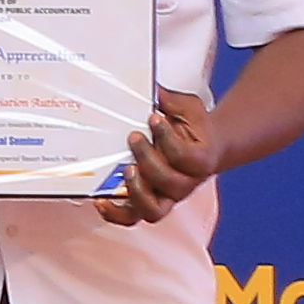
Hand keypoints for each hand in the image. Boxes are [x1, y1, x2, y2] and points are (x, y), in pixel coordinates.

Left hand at [105, 87, 216, 229]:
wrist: (204, 146)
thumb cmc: (193, 126)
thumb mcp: (186, 108)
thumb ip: (170, 100)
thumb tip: (148, 86)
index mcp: (200, 160)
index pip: (186, 156)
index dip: (168, 138)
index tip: (154, 117)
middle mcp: (185, 183)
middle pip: (169, 182)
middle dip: (149, 159)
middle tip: (133, 137)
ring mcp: (166, 196)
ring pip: (153, 209)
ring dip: (135, 191)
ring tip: (123, 170)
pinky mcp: (149, 202)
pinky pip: (132, 217)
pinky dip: (116, 213)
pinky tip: (100, 200)